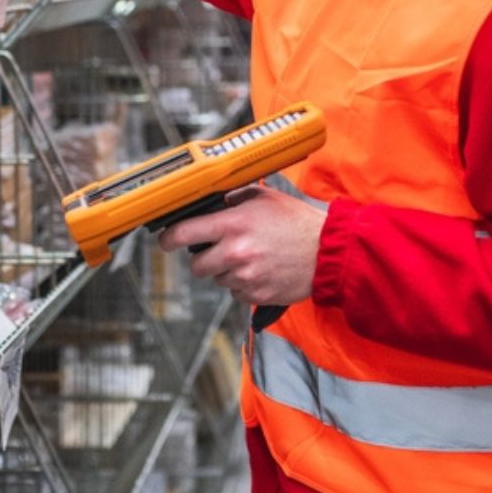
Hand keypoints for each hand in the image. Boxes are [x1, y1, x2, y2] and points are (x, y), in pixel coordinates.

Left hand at [158, 183, 325, 308]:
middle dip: (203, 258)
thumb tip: (213, 204)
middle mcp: (235, 252)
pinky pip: (236, 292)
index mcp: (233, 224)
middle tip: (218, 250)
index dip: (168, 238)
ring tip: (251, 257)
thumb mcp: (264, 198)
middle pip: (197, 265)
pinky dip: (242, 284)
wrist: (326, 251)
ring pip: (217, 279)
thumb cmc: (297, 222)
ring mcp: (244, 276)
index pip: (184, 233)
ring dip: (226, 270)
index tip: (165, 241)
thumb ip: (234, 199)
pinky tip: (260, 270)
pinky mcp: (255, 294)